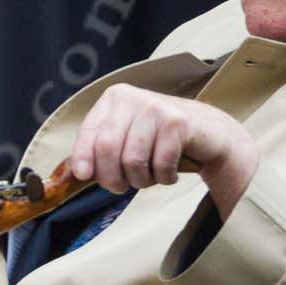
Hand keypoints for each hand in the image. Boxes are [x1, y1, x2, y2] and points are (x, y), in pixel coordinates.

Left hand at [68, 84, 259, 219]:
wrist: (208, 132)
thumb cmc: (159, 139)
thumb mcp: (127, 136)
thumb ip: (101, 148)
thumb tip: (76, 173)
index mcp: (113, 99)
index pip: (89, 132)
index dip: (82, 157)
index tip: (83, 176)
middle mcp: (131, 98)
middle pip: (107, 149)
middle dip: (112, 177)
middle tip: (122, 186)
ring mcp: (155, 108)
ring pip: (133, 160)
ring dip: (141, 180)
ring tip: (150, 176)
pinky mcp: (178, 122)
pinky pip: (160, 165)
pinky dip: (164, 178)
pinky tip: (168, 172)